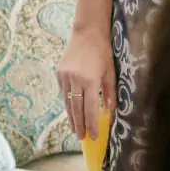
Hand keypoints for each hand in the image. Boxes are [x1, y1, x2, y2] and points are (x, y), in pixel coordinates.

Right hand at [56, 28, 115, 142]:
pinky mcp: (59, 73)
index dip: (92, 124)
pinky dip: (68, 103)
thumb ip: (109, 92)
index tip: (93, 136)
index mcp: (90, 80)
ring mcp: (65, 77)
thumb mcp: (110, 72)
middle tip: (81, 138)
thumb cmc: (103, 52)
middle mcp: (75, 80)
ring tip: (75, 129)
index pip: (90, 108)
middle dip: (79, 125)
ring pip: (67, 102)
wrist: (87, 33)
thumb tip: (109, 111)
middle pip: (76, 108)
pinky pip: (64, 92)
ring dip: (72, 117)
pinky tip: (72, 111)